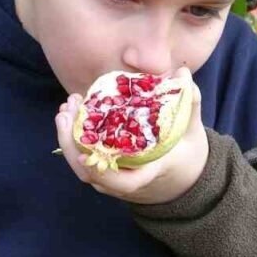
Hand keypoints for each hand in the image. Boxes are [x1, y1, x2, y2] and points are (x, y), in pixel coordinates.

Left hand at [54, 66, 208, 204]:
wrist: (181, 180)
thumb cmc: (186, 154)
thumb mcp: (191, 131)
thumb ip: (190, 102)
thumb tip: (183, 73)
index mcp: (150, 172)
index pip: (125, 183)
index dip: (103, 174)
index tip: (84, 156)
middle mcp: (126, 182)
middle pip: (91, 175)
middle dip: (72, 145)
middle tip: (66, 113)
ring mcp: (112, 180)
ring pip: (82, 168)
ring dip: (68, 139)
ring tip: (65, 108)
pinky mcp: (104, 172)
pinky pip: (83, 161)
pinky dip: (73, 139)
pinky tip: (71, 114)